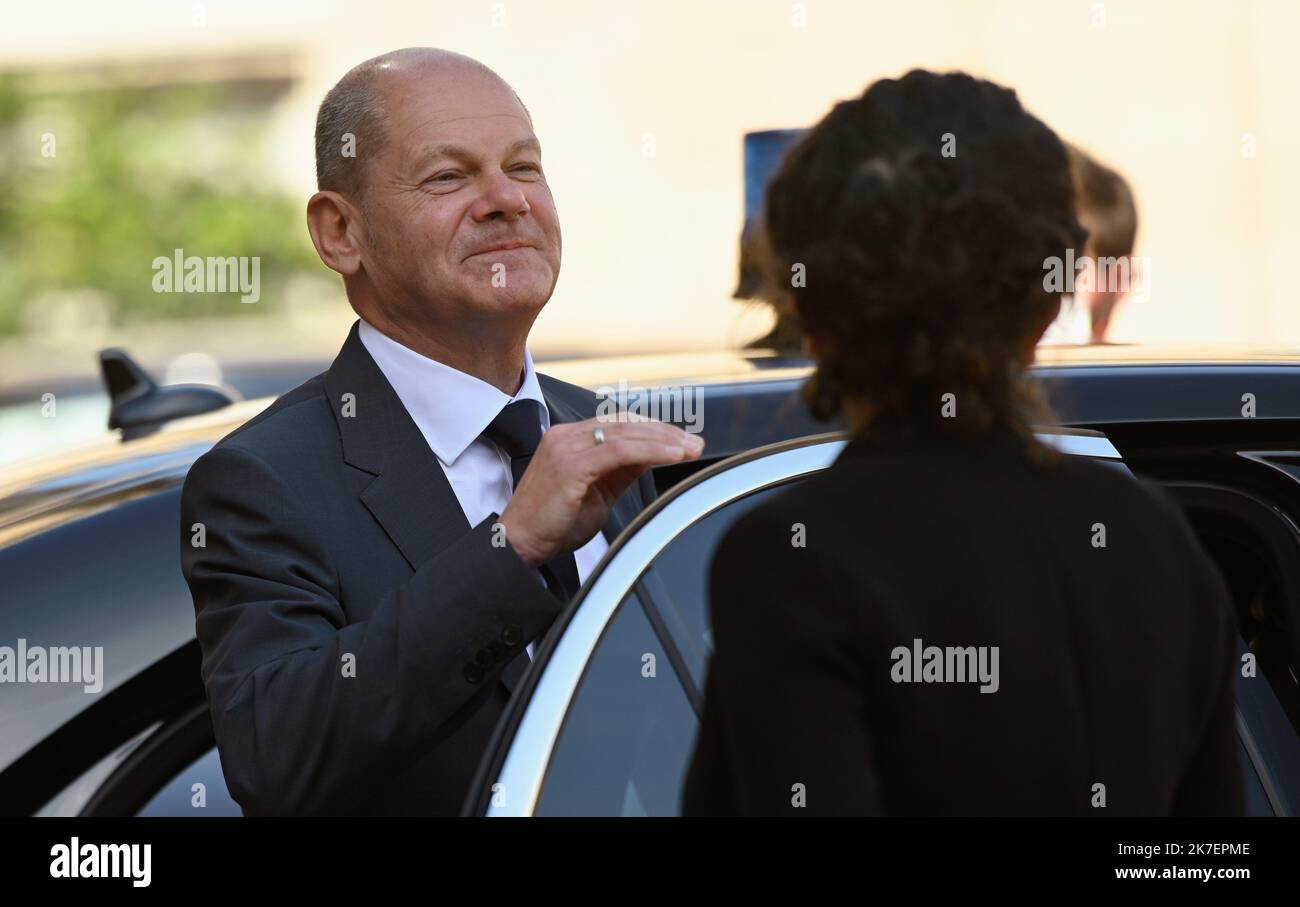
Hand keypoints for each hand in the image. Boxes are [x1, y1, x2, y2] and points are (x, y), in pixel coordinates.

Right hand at [498, 416, 703, 565]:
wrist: (519, 543)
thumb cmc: (553, 523)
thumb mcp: (596, 492)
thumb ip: (620, 471)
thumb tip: (651, 458)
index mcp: (570, 439)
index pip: (619, 424)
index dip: (653, 430)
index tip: (682, 441)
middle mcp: (567, 436)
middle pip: (626, 424)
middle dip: (666, 433)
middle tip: (696, 444)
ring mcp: (567, 447)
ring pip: (626, 433)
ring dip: (664, 440)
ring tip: (691, 449)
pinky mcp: (570, 465)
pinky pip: (619, 451)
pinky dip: (650, 451)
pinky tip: (672, 456)